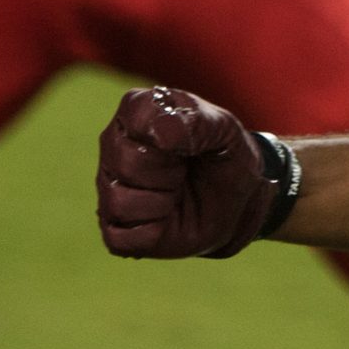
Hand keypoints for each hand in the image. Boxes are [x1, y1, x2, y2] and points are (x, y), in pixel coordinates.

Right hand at [95, 86, 301, 258]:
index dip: (173, 137)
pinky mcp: (113, 225)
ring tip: (176, 192)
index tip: (192, 144)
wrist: (239, 200)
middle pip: (126, 163)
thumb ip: (196, 121)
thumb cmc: (224, 157)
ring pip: (119, 201)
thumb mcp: (225, 131)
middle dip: (169, 173)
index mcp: (138, 111)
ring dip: (162, 203)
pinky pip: (120, 237)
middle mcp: (114, 145)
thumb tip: (160, 130)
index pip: (137, 117)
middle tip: (186, 171)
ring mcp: (109, 185)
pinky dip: (152, 233)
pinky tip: (167, 218)